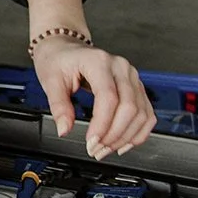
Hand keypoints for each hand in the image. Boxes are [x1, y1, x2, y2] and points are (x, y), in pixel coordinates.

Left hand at [33, 36, 156, 158]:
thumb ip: (58, 105)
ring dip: (125, 138)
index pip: (109, 97)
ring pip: (142, 114)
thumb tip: (64, 129)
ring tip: (105, 149)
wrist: (65, 47)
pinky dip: (137, 133)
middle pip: (129, 108)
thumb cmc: (59, 59)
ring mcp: (132, 77)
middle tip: (96, 149)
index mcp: (99, 61)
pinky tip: (123, 144)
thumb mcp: (50, 79)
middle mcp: (121, 68)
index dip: (102, 124)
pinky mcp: (137, 88)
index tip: (91, 141)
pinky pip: (147, 114)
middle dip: (114, 135)